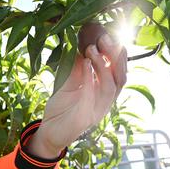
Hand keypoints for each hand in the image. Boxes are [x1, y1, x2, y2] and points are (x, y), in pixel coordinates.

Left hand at [28, 32, 126, 157]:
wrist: (48, 133)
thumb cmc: (61, 109)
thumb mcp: (70, 83)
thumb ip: (78, 67)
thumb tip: (82, 43)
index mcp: (104, 93)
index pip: (119, 71)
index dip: (118, 54)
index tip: (109, 35)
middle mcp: (106, 102)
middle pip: (120, 77)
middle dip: (115, 56)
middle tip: (105, 38)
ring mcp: (98, 111)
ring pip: (110, 87)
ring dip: (103, 66)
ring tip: (92, 49)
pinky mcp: (86, 119)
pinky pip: (92, 97)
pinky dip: (89, 79)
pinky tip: (84, 64)